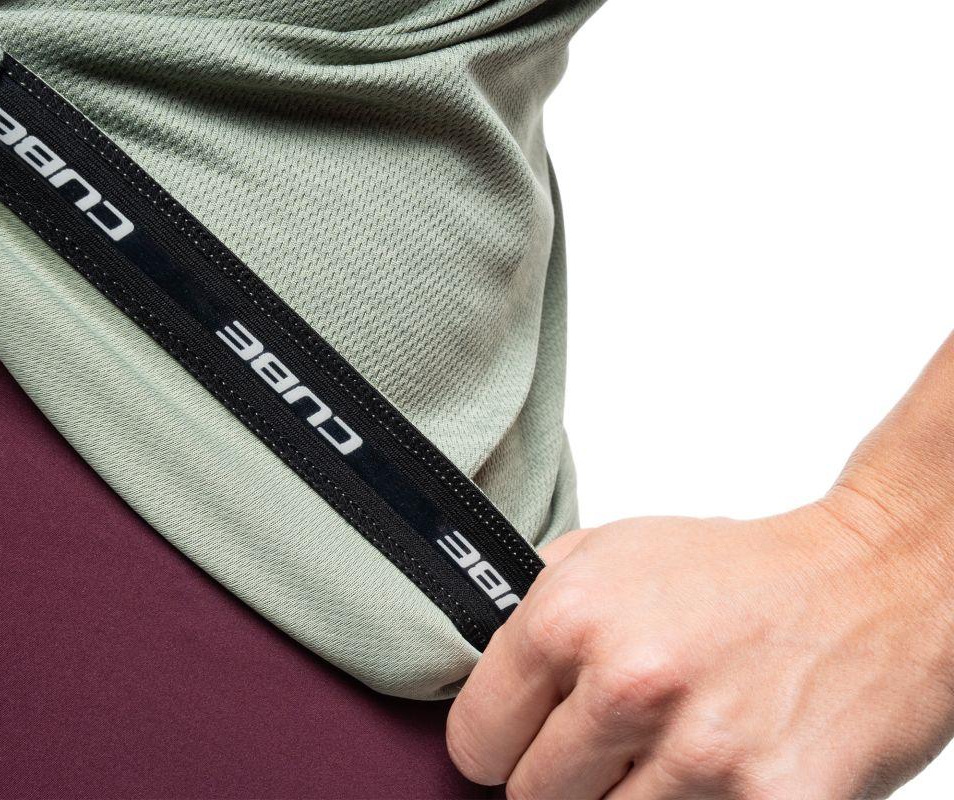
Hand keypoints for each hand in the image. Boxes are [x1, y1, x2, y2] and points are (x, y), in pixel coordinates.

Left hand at [447, 499, 953, 797]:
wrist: (873, 580)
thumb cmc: (739, 572)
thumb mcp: (609, 554)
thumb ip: (530, 614)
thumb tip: (476, 678)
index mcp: (570, 617)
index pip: (476, 740)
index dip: (499, 744)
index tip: (525, 740)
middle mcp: (629, 682)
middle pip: (533, 796)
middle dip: (567, 774)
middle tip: (617, 740)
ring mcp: (701, 752)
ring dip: (637, 796)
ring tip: (680, 744)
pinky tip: (726, 768)